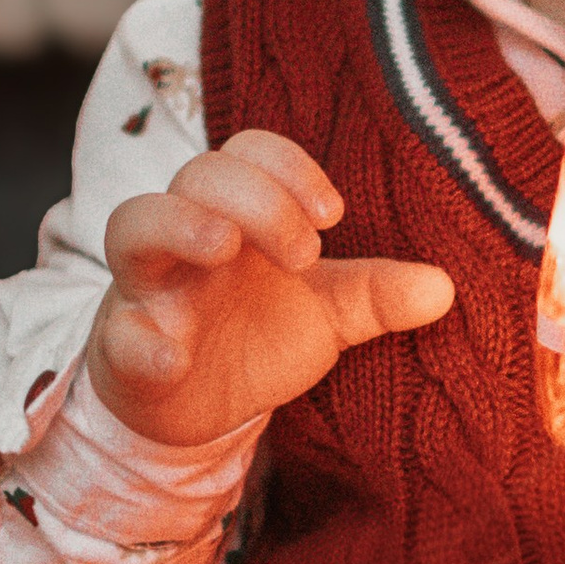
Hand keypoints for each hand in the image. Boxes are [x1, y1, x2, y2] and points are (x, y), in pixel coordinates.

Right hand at [88, 133, 452, 444]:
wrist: (197, 411)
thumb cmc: (256, 338)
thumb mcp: (327, 315)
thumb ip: (377, 295)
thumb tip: (446, 287)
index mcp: (237, 217)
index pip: (247, 152)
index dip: (287, 167)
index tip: (334, 213)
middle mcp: (185, 240)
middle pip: (197, 175)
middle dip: (253, 198)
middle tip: (305, 251)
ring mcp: (146, 289)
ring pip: (133, 226)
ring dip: (178, 225)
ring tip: (222, 245)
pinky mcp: (123, 350)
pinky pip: (118, 335)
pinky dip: (141, 340)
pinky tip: (174, 355)